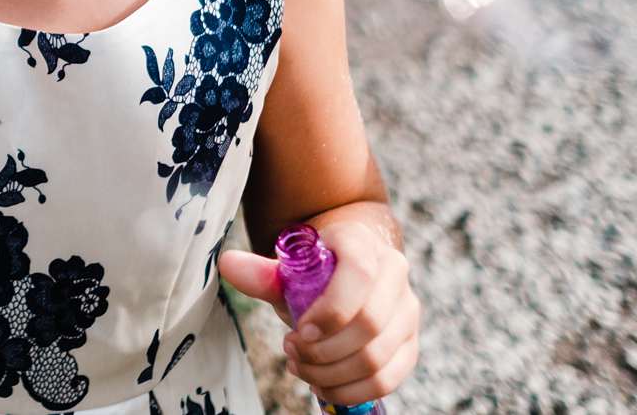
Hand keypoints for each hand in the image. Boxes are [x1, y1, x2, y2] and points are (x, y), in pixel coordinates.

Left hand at [219, 221, 417, 408]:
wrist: (347, 271)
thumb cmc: (314, 271)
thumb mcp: (289, 269)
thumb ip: (262, 272)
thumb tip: (228, 264)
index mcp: (363, 245)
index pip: (359, 275)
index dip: (330, 310)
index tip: (298, 332)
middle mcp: (394, 274)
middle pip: (370, 325)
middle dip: (324, 350)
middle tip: (290, 350)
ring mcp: (407, 311)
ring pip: (378, 358)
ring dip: (332, 374)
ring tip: (301, 367)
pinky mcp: (409, 344)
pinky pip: (388, 379)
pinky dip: (351, 391)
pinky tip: (322, 385)